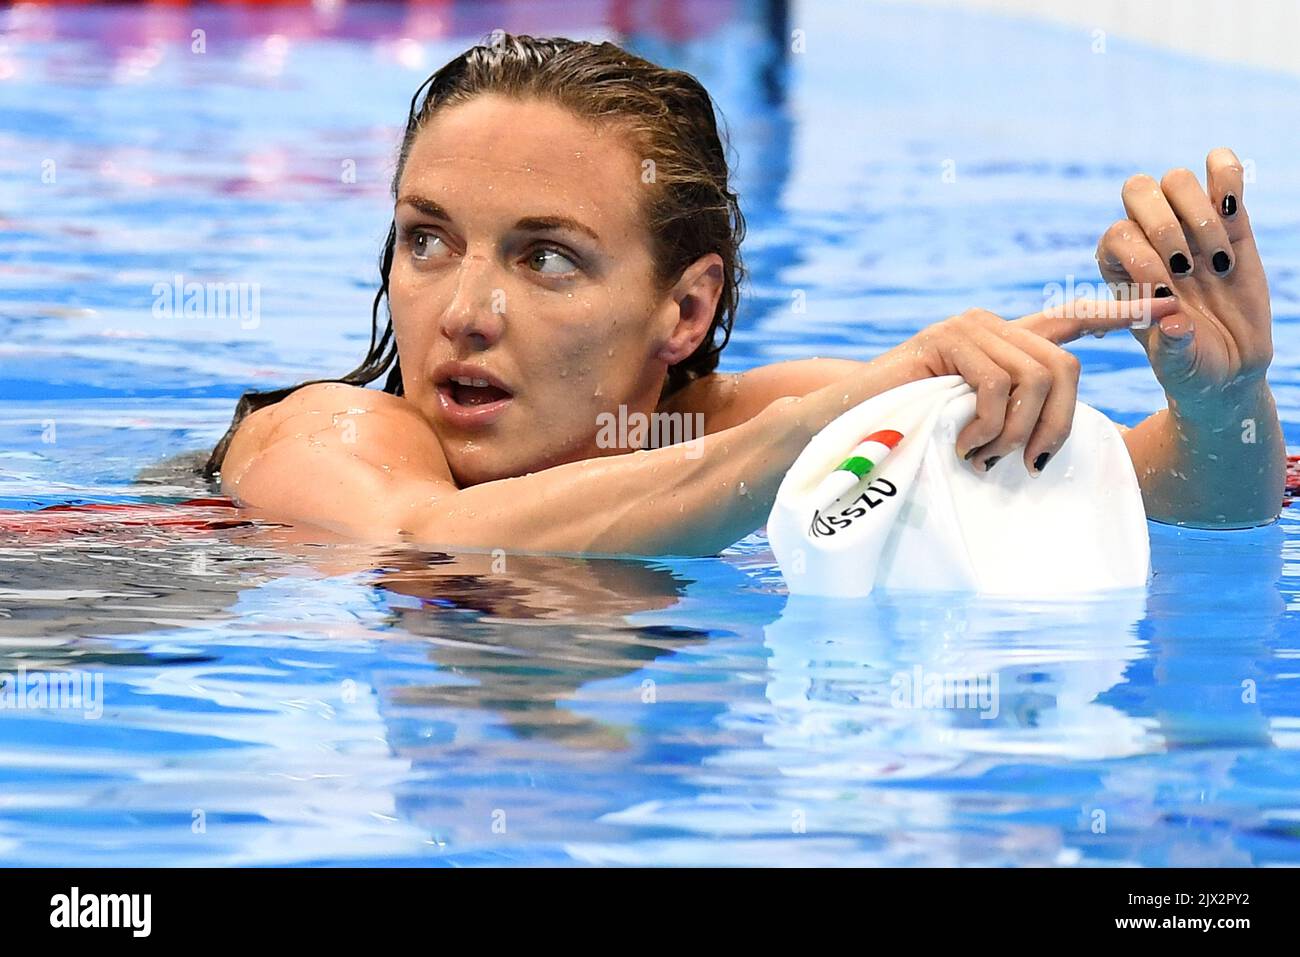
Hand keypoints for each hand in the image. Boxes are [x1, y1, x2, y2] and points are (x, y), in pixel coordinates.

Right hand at [896, 298, 1178, 474]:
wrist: (842, 425)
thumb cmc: (904, 434)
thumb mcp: (970, 426)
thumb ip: (1009, 417)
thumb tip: (1051, 447)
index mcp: (1002, 342)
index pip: (1070, 319)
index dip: (1119, 313)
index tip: (1168, 308)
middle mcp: (990, 325)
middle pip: (1064, 367)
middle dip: (1057, 425)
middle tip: (1026, 465)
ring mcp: (968, 328)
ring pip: (1035, 378)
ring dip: (1014, 433)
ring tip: (980, 458)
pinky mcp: (945, 340)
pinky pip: (997, 385)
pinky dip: (987, 427)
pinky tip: (962, 445)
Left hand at [1096, 147, 1272, 416]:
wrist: (1230, 367)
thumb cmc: (1190, 367)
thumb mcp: (1178, 365)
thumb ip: (1172, 346)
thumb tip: (1175, 320)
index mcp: (1120, 269)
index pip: (1116, 235)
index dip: (1141, 258)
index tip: (1167, 295)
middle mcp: (1148, 240)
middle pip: (1136, 189)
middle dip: (1163, 225)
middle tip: (1189, 268)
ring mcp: (1188, 225)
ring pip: (1176, 180)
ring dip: (1199, 216)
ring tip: (1219, 263)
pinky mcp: (1232, 219)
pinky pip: (1223, 172)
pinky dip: (1227, 173)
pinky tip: (1235, 208)